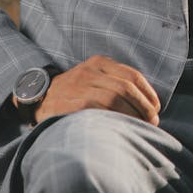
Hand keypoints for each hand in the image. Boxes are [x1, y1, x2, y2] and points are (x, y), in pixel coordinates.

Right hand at [34, 55, 160, 125]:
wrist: (37, 97)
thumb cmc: (72, 93)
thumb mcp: (91, 78)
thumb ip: (113, 84)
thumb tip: (147, 106)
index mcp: (99, 62)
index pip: (132, 75)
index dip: (148, 93)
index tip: (156, 108)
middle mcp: (90, 71)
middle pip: (126, 87)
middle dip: (143, 106)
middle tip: (152, 122)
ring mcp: (79, 86)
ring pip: (115, 98)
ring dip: (133, 115)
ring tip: (140, 128)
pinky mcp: (71, 104)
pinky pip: (100, 110)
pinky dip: (115, 119)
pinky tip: (122, 129)